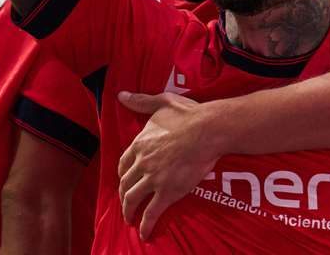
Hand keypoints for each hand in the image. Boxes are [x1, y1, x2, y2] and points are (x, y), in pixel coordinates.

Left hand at [117, 91, 221, 239]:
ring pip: (133, 198)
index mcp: (140, 143)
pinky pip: (152, 212)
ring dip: (128, 211)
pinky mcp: (167, 192)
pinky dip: (145, 224)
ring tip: (129, 219)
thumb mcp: (161, 102)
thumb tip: (121, 95)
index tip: (124, 179)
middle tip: (126, 202)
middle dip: (123, 195)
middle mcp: (142, 162)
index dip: (122, 173)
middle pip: (125, 183)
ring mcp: (154, 178)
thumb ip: (140, 101)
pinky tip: (144, 232)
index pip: (124, 163)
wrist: (208, 130)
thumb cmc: (188, 115)